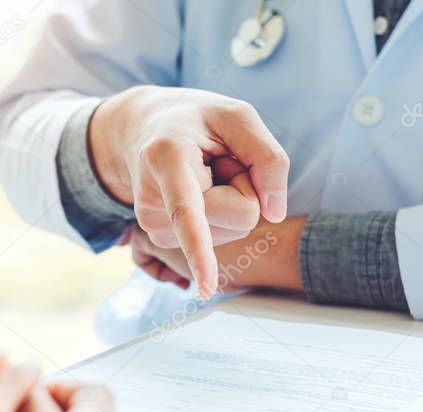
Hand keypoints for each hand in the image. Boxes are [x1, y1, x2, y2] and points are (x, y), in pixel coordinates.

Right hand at [91, 86, 289, 296]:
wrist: (147, 130)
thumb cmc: (198, 121)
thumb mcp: (238, 116)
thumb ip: (267, 156)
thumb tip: (274, 214)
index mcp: (166, 158)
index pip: (187, 211)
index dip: (198, 248)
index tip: (206, 285)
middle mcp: (154, 199)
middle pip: (241, 216)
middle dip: (245, 187)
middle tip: (215, 161)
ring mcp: (154, 225)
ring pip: (232, 230)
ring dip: (229, 199)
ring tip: (202, 173)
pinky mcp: (161, 239)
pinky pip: (218, 238)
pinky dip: (218, 213)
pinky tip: (196, 190)